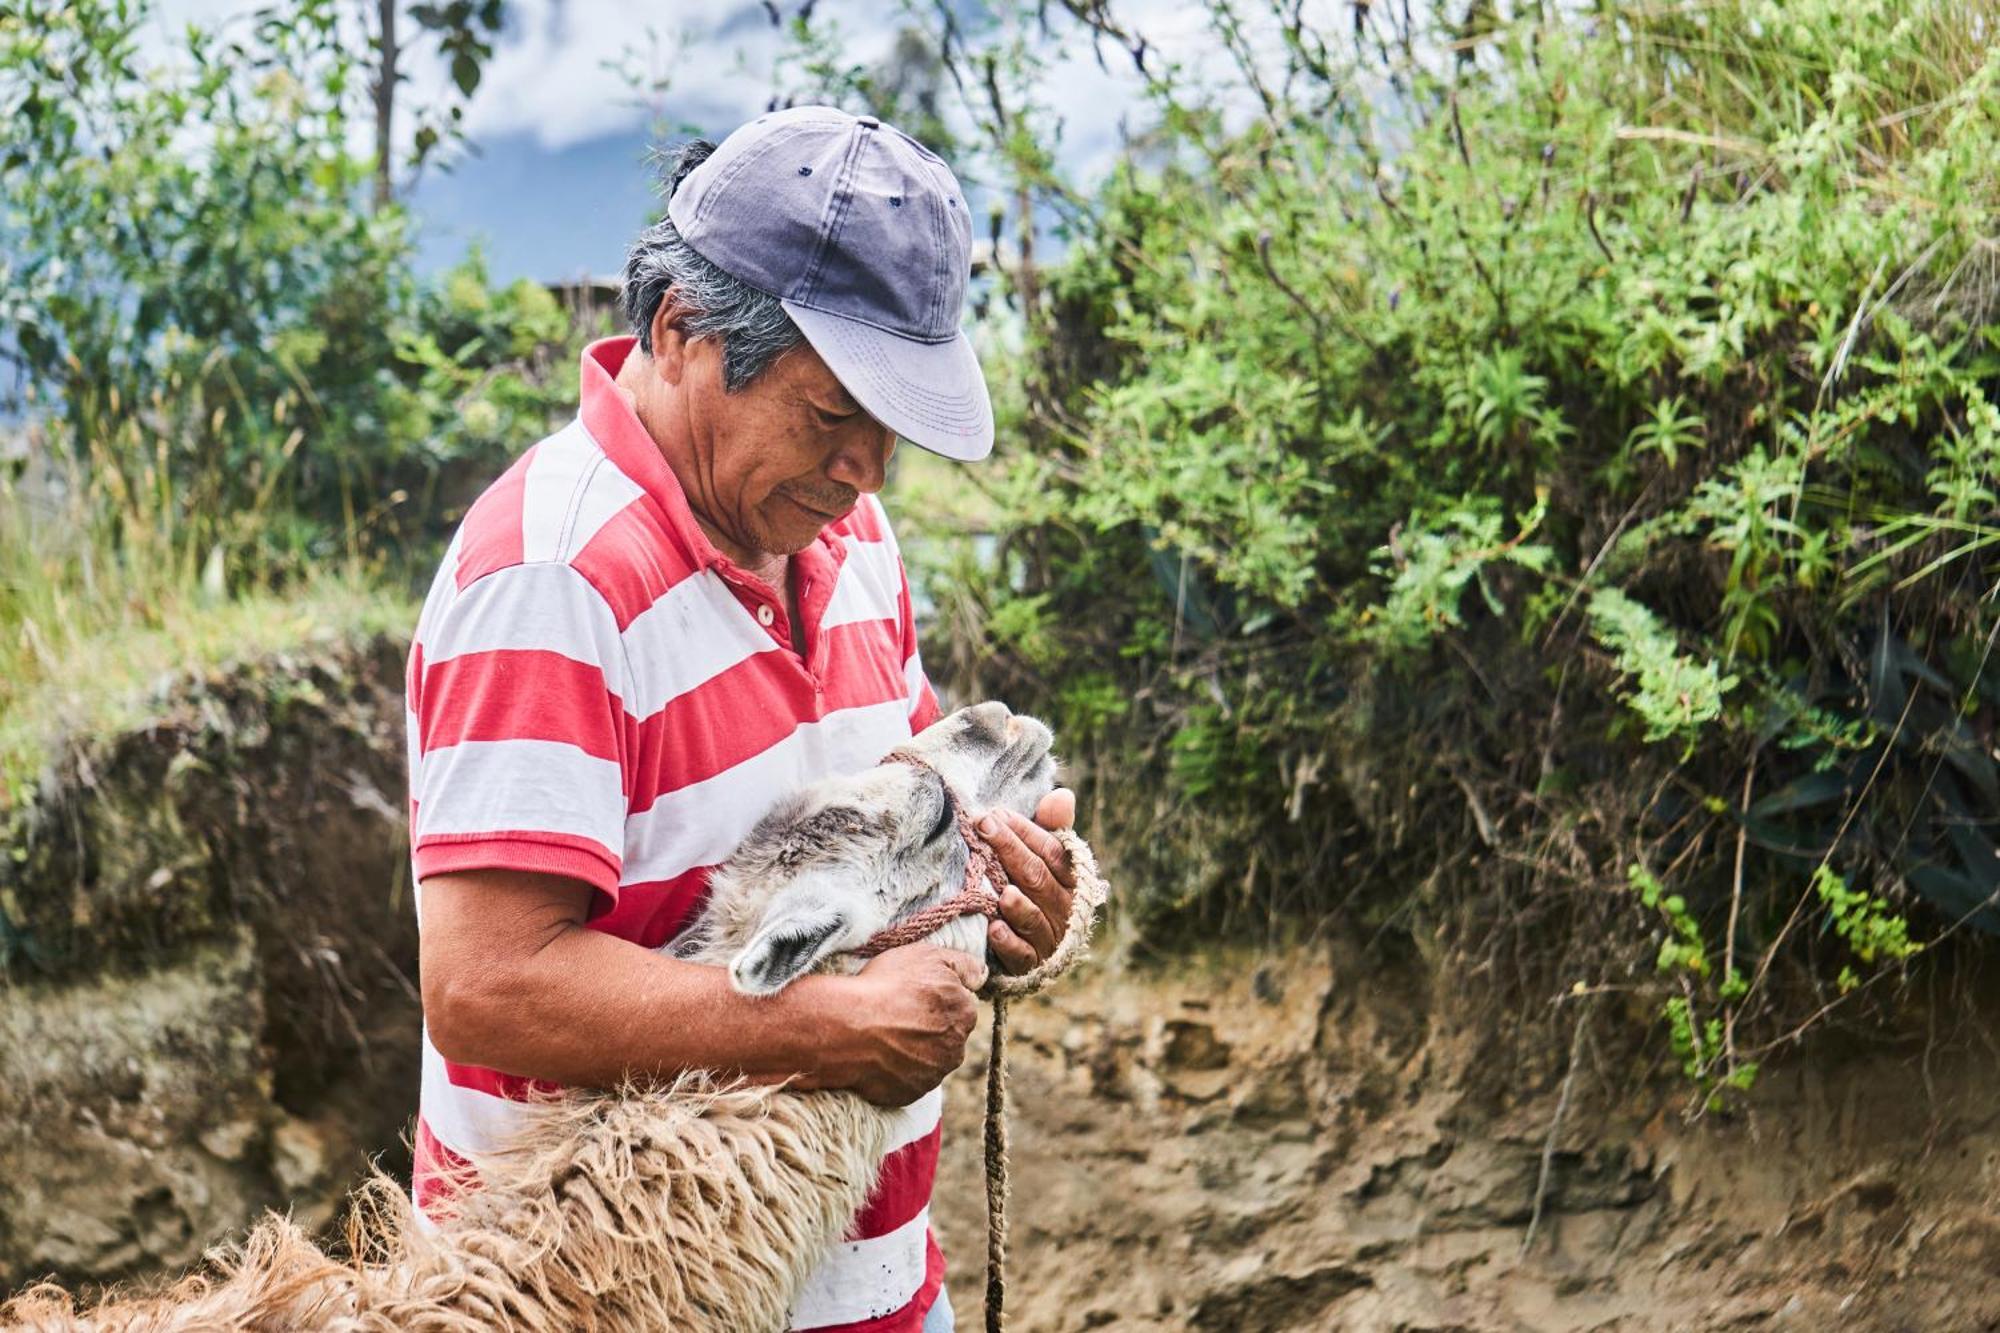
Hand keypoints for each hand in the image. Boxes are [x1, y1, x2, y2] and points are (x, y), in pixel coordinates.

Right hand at [833, 945, 984, 1105]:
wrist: (848, 1029)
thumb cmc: (886, 987)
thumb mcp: (928, 956)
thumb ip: (964, 964)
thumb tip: (982, 976)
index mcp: (965, 1014)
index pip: (961, 1006)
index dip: (938, 998)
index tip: (915, 995)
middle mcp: (956, 1048)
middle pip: (948, 1036)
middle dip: (930, 1027)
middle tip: (900, 1015)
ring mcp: (933, 1075)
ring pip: (930, 1060)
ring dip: (915, 1050)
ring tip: (886, 1036)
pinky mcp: (910, 1094)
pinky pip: (908, 1081)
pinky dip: (898, 1071)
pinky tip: (879, 1056)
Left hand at [979, 788, 1078, 975]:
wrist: (1023, 947)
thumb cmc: (1030, 889)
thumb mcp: (1042, 857)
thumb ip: (1050, 828)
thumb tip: (1062, 795)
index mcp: (1070, 879)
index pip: (1050, 851)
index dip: (1025, 831)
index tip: (996, 814)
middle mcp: (1063, 909)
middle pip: (1037, 878)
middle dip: (1009, 850)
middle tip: (982, 828)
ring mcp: (1047, 938)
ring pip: (1032, 918)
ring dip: (1017, 905)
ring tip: (1002, 892)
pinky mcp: (1028, 964)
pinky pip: (1020, 954)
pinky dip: (1008, 942)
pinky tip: (994, 929)